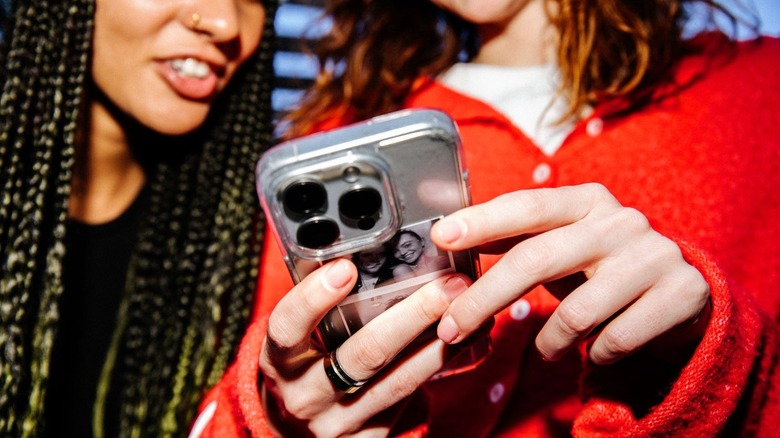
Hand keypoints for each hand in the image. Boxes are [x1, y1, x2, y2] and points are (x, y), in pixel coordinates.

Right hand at [259, 259, 471, 436]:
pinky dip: (440, 364)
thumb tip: (362, 247)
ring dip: (440, 341)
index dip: (313, 298)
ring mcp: (340, 423)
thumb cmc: (301, 366)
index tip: (345, 267)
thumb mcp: (295, 340)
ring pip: (398, 381)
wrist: (294, 430)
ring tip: (469, 307)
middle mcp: (306, 396)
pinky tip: (465, 339)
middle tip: (447, 283)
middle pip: (363, 354)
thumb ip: (320, 306)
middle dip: (412, 315)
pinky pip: (412, 398)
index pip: (287, 328)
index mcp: (279, 361)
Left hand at [431, 183, 710, 364]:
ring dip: (549, 341)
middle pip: (537, 260)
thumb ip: (515, 238)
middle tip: (451, 329)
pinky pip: (615, 340)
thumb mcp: (561, 244)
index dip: (482, 221)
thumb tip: (448, 238)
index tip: (441, 237)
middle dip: (485, 299)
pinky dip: (594, 353)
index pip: (527, 205)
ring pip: (576, 313)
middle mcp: (621, 221)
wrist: (682, 292)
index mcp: (587, 200)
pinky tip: (594, 350)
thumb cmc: (600, 266)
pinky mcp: (682, 294)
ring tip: (546, 349)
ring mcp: (655, 257)